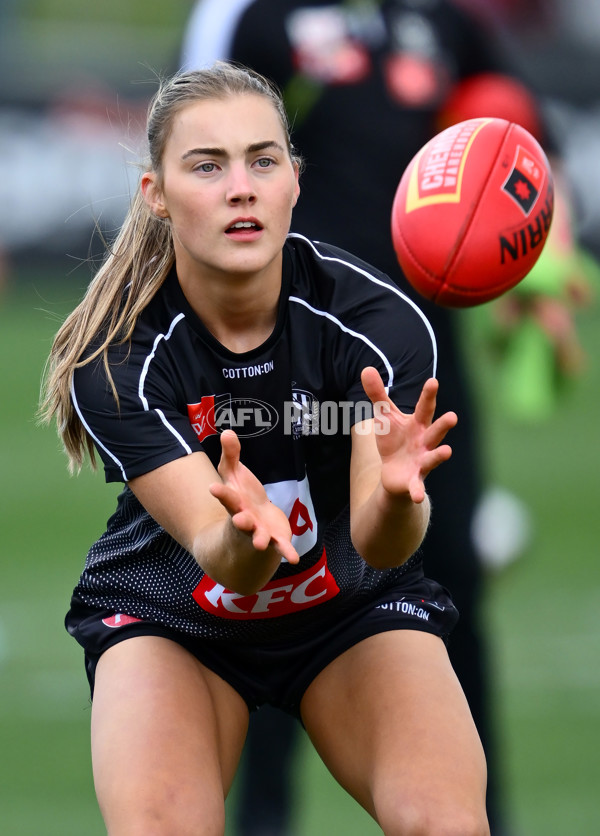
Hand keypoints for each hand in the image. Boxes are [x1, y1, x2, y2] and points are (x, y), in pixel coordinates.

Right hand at [209, 430, 298, 563]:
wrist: (252, 522)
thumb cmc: (241, 496)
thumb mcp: (234, 473)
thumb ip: (231, 454)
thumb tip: (227, 431)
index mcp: (235, 502)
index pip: (227, 496)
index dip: (221, 492)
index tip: (212, 488)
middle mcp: (244, 519)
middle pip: (241, 519)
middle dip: (241, 520)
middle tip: (239, 520)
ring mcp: (259, 531)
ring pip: (258, 536)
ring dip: (259, 539)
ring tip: (261, 543)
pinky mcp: (275, 538)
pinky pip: (280, 547)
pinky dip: (286, 552)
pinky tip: (293, 558)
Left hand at [360, 367, 456, 503]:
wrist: (394, 473)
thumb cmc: (394, 439)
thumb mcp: (384, 416)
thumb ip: (377, 394)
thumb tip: (365, 369)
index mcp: (417, 424)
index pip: (424, 407)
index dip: (428, 395)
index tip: (433, 382)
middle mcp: (424, 441)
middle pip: (435, 431)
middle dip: (443, 425)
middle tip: (453, 417)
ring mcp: (422, 461)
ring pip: (433, 457)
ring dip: (439, 455)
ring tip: (447, 452)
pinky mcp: (414, 480)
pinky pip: (417, 486)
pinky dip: (417, 491)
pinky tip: (417, 496)